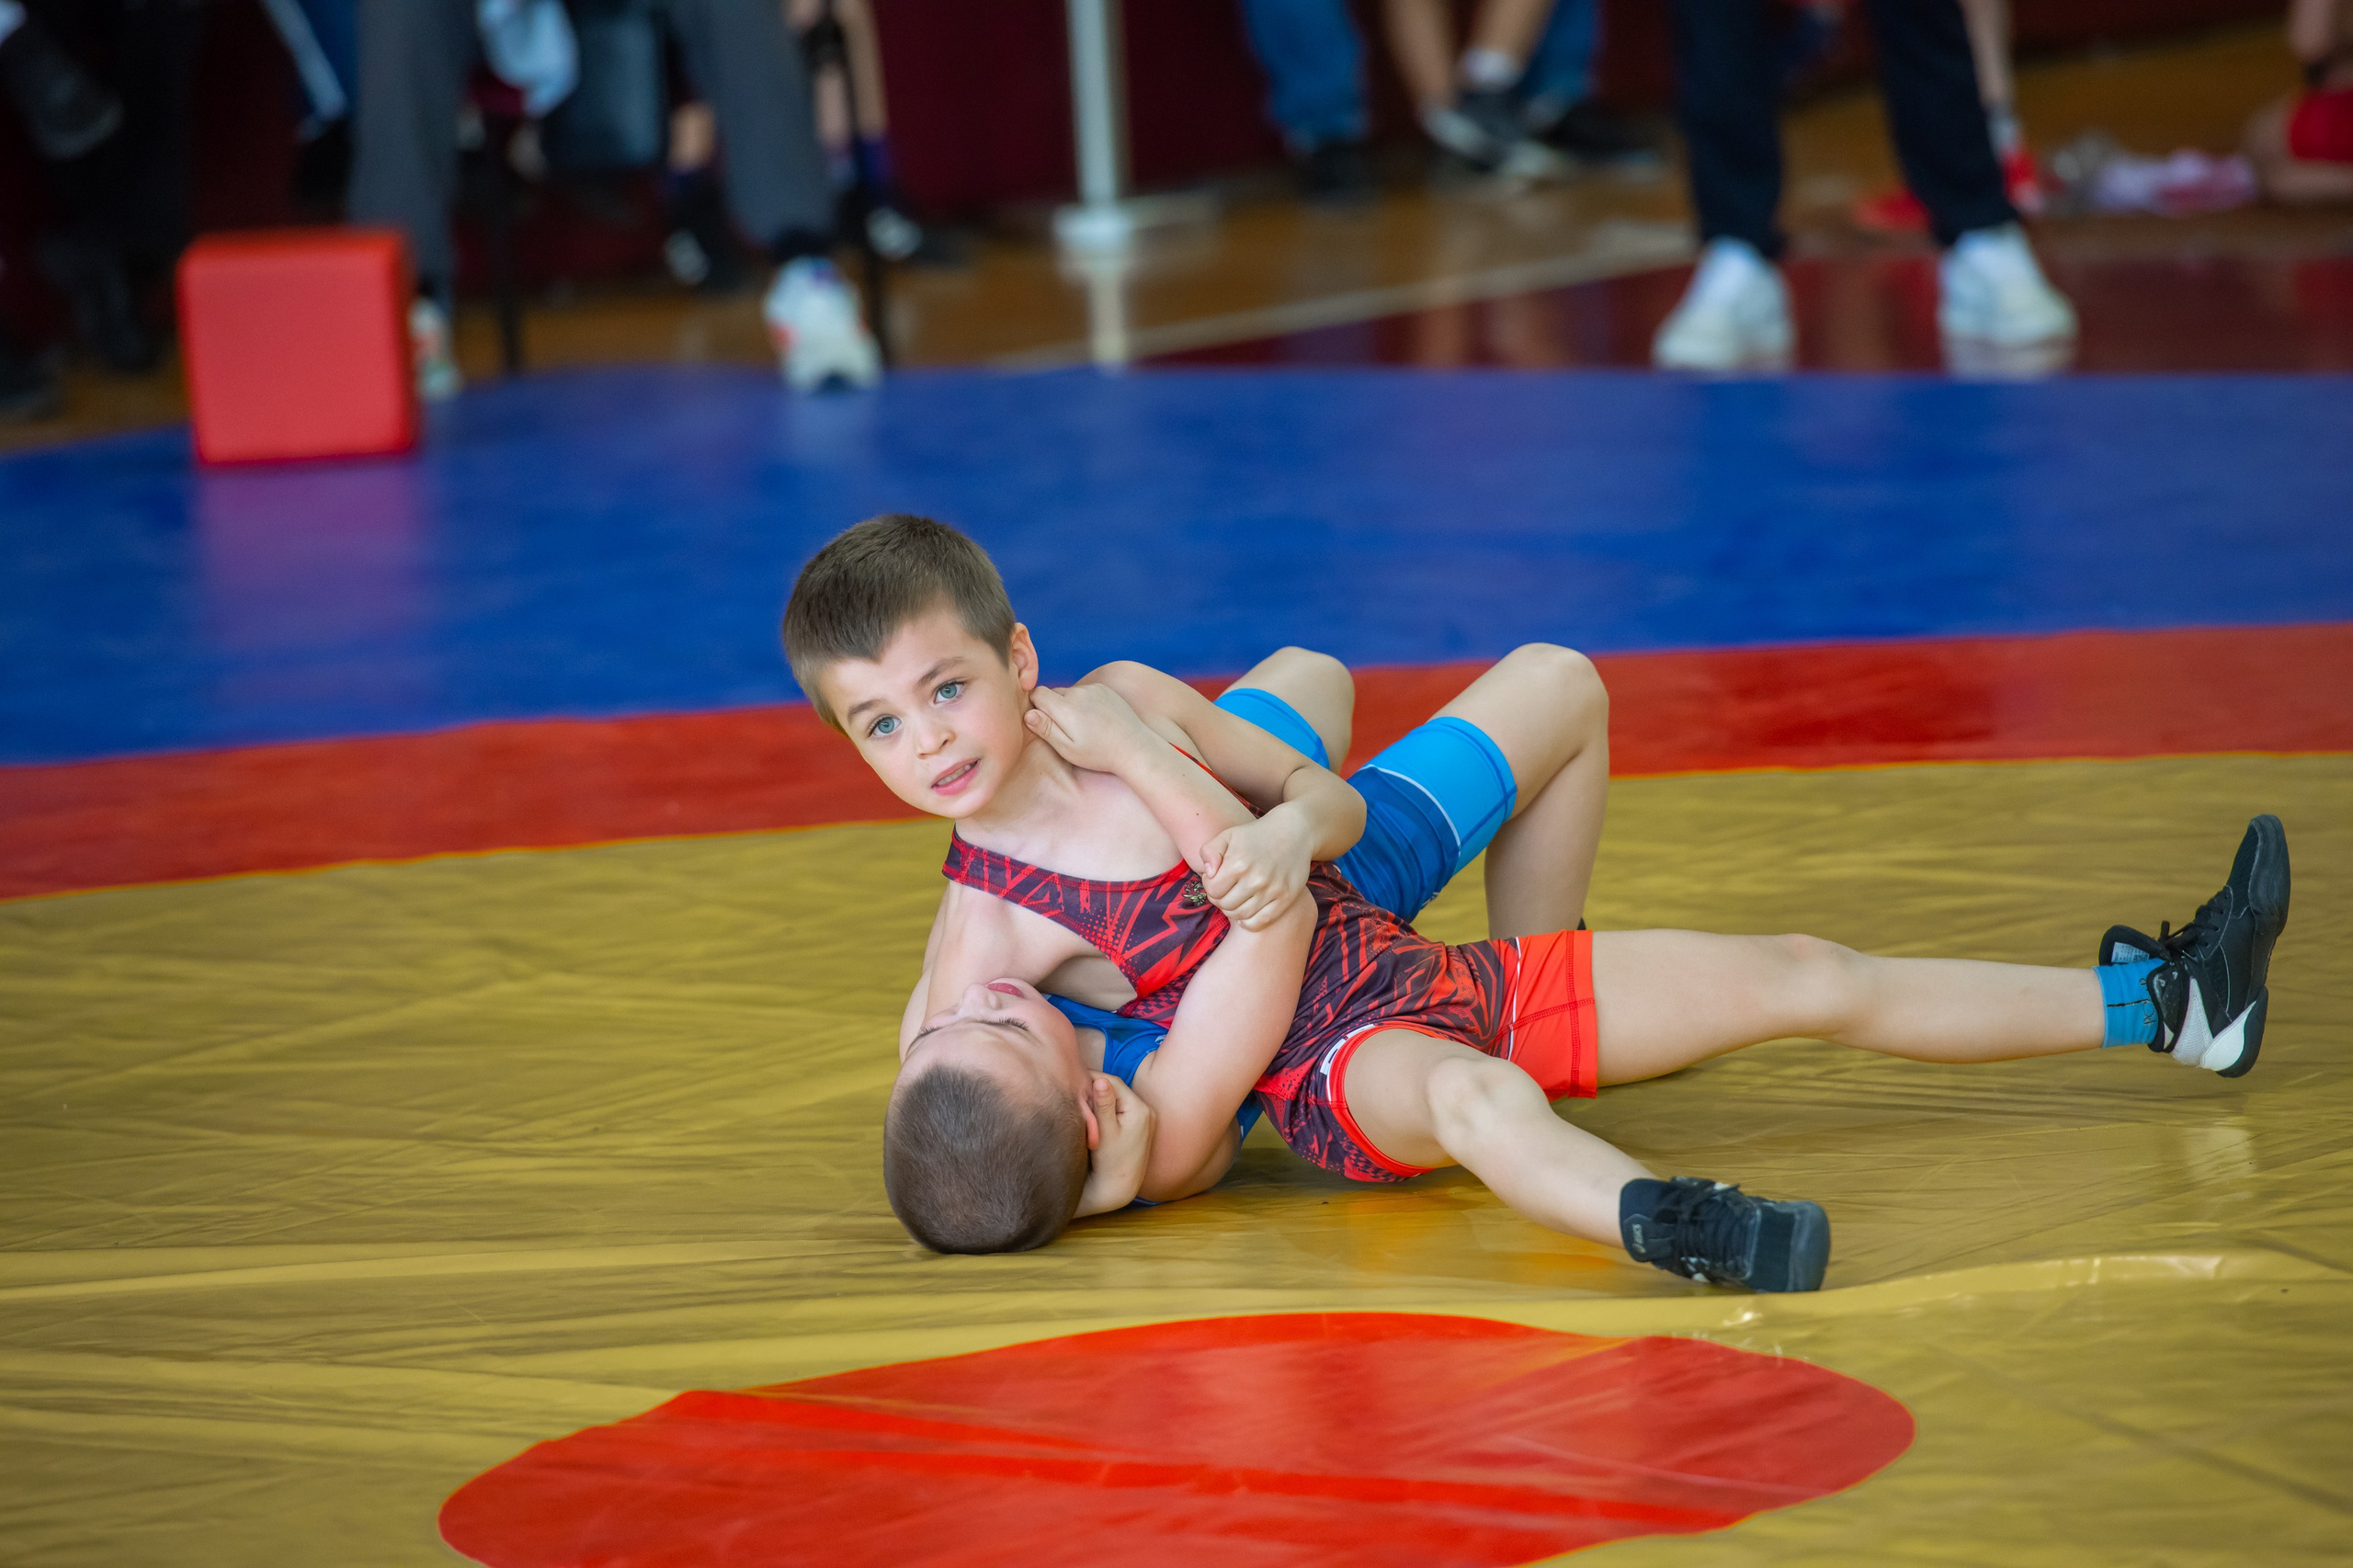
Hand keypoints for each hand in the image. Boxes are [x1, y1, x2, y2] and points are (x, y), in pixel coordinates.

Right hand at [1026, 683, 1154, 775]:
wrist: (1134, 747)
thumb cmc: (1099, 753)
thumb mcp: (1068, 749)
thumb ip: (1046, 729)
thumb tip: (1028, 714)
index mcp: (1066, 707)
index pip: (1037, 693)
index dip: (1036, 707)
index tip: (1045, 723)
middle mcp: (1079, 692)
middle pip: (1053, 692)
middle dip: (1053, 707)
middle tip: (1066, 729)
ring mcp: (1094, 689)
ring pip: (1069, 692)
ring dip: (1069, 705)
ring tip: (1083, 726)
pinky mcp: (1105, 689)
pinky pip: (1085, 691)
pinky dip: (1084, 702)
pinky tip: (1094, 719)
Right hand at [1074, 1073, 1156, 1216]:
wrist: (1118, 1187)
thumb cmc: (1109, 1162)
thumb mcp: (1104, 1132)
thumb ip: (1103, 1105)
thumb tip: (1100, 1079)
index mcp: (1139, 1110)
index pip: (1112, 1083)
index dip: (1092, 1079)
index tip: (1073, 1081)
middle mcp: (1147, 1111)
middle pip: (1116, 1090)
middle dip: (1096, 1090)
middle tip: (1076, 1093)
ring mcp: (1146, 1118)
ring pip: (1118, 1098)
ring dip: (1101, 1099)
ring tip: (1084, 1105)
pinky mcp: (1141, 1125)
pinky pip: (1122, 1108)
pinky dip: (1108, 1108)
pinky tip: (1095, 1116)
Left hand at [1200, 811, 1311, 929]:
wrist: (1294, 832)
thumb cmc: (1255, 835)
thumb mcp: (1227, 835)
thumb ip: (1209, 851)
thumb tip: (1208, 874)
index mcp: (1238, 863)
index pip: (1212, 890)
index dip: (1210, 885)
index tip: (1216, 878)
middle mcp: (1256, 879)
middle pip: (1225, 905)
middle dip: (1220, 898)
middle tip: (1226, 888)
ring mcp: (1272, 890)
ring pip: (1241, 915)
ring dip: (1233, 910)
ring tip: (1235, 897)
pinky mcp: (1286, 898)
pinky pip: (1260, 922)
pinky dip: (1249, 922)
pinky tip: (1246, 912)